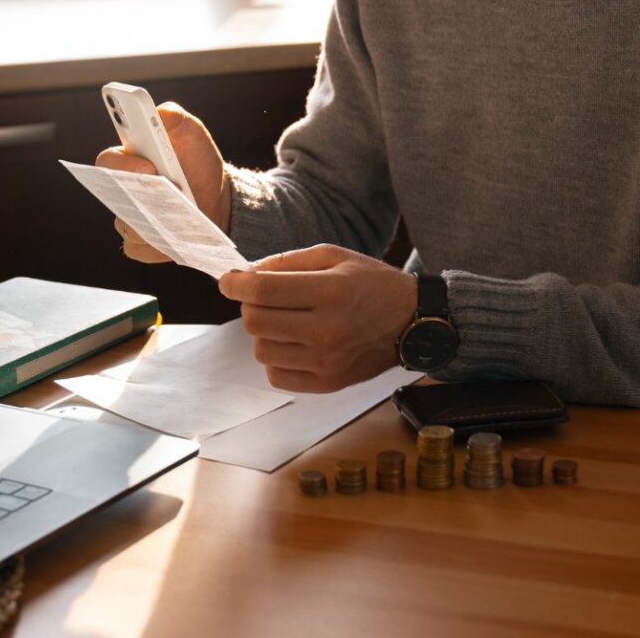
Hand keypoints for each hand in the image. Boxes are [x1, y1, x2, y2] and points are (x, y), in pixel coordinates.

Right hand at [95, 102, 230, 262]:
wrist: (216, 199)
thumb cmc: (197, 162)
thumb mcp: (193, 134)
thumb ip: (175, 117)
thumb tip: (160, 112)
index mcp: (128, 159)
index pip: (108, 161)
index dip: (123, 164)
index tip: (149, 166)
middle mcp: (121, 190)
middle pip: (113, 198)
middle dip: (137, 196)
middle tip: (165, 195)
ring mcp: (129, 218)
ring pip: (127, 225)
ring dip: (151, 222)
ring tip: (177, 220)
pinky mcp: (141, 244)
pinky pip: (140, 248)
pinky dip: (158, 246)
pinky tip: (177, 239)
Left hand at [218, 244, 417, 392]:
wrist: (412, 322)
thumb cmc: (371, 284)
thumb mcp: (334, 256)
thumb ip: (287, 262)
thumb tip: (245, 274)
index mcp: (331, 292)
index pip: (263, 292)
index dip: (235, 285)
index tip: (228, 281)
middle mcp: (328, 330)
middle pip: (255, 323)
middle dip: (249, 306)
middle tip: (263, 298)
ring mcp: (328, 362)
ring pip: (261, 350)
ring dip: (263, 333)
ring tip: (284, 321)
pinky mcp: (328, 383)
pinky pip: (276, 376)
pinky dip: (276, 358)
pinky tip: (293, 343)